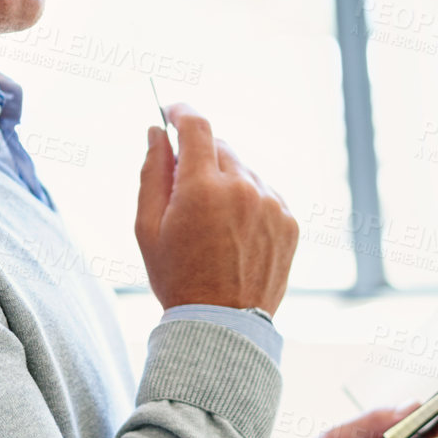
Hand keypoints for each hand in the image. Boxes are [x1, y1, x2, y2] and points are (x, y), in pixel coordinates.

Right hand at [135, 102, 298, 314]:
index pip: (196, 126)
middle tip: (185, 193)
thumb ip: (152, 173)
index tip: (170, 112)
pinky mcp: (289, 221)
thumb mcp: (148, 228)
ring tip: (213, 226)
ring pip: (244, 171)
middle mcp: (243, 189)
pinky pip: (265, 194)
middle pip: (220, 147)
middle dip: (200, 159)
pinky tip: (235, 235)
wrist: (222, 325)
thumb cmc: (177, 278)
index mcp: (203, 188)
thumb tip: (155, 133)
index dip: (180, 112)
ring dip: (226, 182)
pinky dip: (249, 202)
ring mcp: (272, 204)